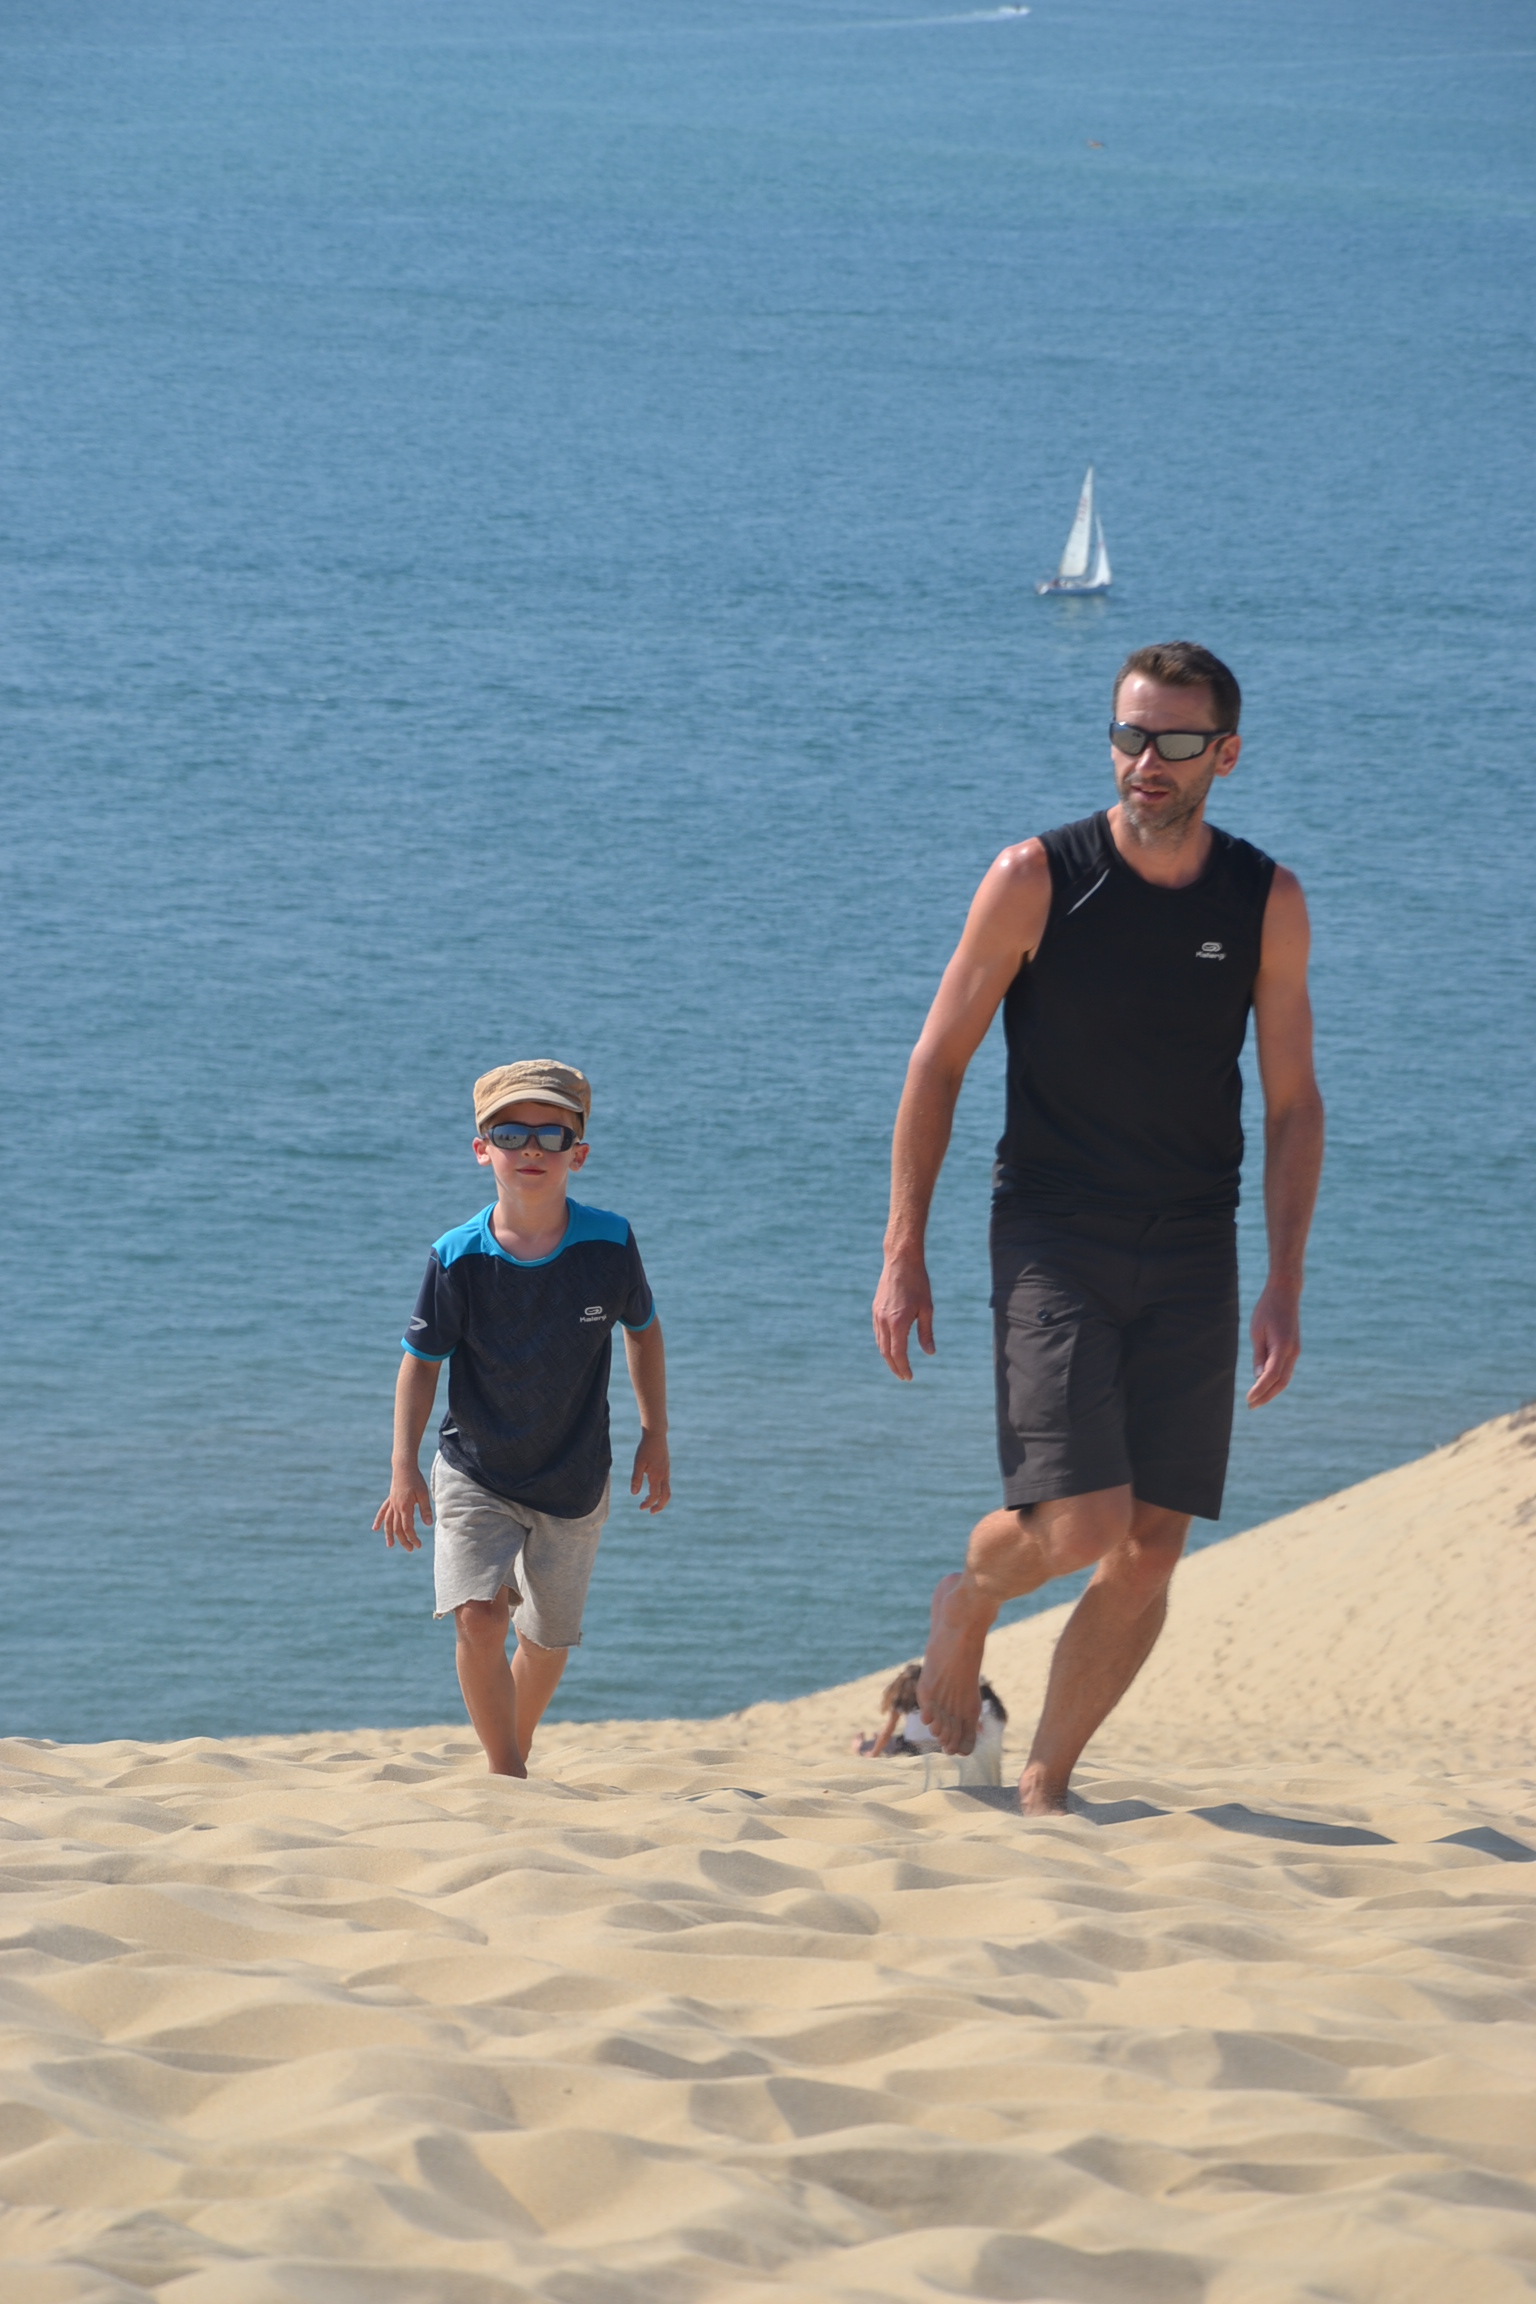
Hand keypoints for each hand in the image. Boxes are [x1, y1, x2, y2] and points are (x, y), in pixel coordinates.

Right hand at [373, 1466, 432, 1549]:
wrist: (404, 1467)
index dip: (412, 1538)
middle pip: (398, 1529)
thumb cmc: (416, 1480)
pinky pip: (383, 1512)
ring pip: (388, 1523)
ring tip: (389, 1546)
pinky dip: (379, 1521)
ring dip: (389, 1535)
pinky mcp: (390, 1499)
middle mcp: (396, 1508)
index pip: (408, 1528)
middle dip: (403, 1540)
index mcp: (405, 1508)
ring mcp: (392, 1504)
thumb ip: (425, 1510)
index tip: (418, 1545)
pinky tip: (375, 1528)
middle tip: (410, 1549)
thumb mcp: (424, 1494)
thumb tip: (428, 1525)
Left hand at [631, 1430, 670, 1512]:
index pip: (654, 1495)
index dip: (648, 1503)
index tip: (640, 1508)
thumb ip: (636, 1479)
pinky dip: (660, 1490)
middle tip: (650, 1512)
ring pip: (667, 1490)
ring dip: (659, 1498)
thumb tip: (634, 1494)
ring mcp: (666, 1472)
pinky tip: (651, 1488)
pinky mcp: (666, 1468)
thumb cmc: (645, 1448)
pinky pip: (665, 1484)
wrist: (656, 1435)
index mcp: (657, 1475)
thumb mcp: (638, 1463)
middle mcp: (664, 1475)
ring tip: (647, 1500)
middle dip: (659, 1506)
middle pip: (666, 1496)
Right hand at [873, 1250, 935, 1380]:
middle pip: (886, 1352)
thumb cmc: (918, 1283)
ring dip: (888, 1357)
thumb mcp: (927, 1309)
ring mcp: (877, 1315)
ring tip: (898, 1364)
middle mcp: (884, 1321)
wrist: (900, 1261)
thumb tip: (930, 1353)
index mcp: (898, 1322)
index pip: (898, 1353)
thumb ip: (926, 1332)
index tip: (909, 1377)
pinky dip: (883, 1344)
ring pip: (880, 1343)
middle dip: (894, 1367)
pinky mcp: (875, 1309)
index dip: (903, 1368)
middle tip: (903, 1377)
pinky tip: (891, 1346)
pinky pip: (878, 1332)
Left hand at [1247, 1279, 1300, 1407]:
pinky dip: (1276, 1381)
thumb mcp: (1257, 1330)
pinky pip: (1286, 1370)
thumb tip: (1258, 1377)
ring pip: (1285, 1378)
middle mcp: (1292, 1352)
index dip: (1260, 1390)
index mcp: (1282, 1347)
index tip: (1248, 1399)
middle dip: (1266, 1396)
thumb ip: (1259, 1354)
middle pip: (1281, 1382)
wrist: (1285, 1293)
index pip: (1271, 1376)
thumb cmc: (1267, 1309)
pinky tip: (1265, 1385)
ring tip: (1256, 1399)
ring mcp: (1295, 1351)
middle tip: (1251, 1406)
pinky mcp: (1294, 1349)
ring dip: (1272, 1391)